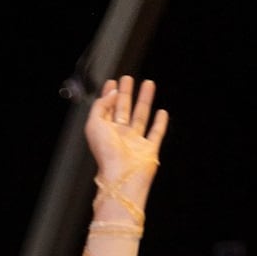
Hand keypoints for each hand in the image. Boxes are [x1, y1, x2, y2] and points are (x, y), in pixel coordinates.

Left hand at [86, 75, 167, 191]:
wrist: (123, 176)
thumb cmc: (106, 155)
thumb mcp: (94, 125)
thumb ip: (101, 106)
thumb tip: (112, 92)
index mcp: (105, 132)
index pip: (106, 109)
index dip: (108, 95)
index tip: (112, 82)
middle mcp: (120, 137)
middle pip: (123, 110)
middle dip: (125, 93)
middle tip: (127, 79)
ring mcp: (135, 143)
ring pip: (141, 116)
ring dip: (144, 100)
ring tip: (148, 84)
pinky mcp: (150, 149)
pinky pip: (156, 133)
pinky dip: (160, 123)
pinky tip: (162, 112)